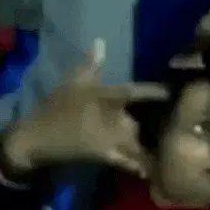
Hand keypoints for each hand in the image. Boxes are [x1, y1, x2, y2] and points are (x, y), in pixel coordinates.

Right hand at [0, 39, 167, 178]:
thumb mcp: (72, 81)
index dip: (153, 91)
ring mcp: (109, 140)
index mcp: (104, 97)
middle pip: (138, 121)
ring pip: (134, 140)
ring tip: (164, 142)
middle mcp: (111, 119)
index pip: (133, 92)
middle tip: (171, 120)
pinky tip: (148, 167)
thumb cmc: (57, 105)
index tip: (171, 91)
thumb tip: (101, 41)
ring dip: (145, 141)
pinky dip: (137, 164)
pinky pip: (126, 161)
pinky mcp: (104, 156)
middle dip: (152, 121)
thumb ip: (90, 64)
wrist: (39, 136)